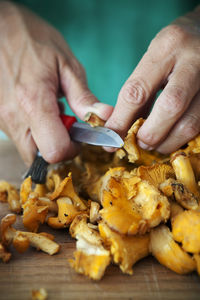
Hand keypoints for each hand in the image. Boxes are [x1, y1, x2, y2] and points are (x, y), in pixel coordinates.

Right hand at [0, 2, 112, 164]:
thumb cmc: (33, 40)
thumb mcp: (66, 64)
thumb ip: (83, 97)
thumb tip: (104, 117)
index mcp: (34, 104)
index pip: (55, 151)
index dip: (71, 148)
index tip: (77, 134)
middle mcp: (14, 118)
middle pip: (39, 158)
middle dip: (57, 147)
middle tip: (64, 124)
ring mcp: (2, 120)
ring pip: (28, 149)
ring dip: (44, 139)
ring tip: (50, 112)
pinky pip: (19, 137)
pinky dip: (33, 132)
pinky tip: (36, 109)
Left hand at [105, 6, 199, 152]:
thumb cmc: (176, 49)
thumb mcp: (154, 60)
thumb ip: (140, 91)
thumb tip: (120, 128)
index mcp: (167, 46)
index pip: (137, 91)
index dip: (121, 121)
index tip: (112, 138)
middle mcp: (192, 60)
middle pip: (169, 107)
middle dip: (150, 134)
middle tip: (139, 143)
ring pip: (190, 123)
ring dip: (167, 142)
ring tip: (155, 144)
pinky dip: (182, 138)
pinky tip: (171, 137)